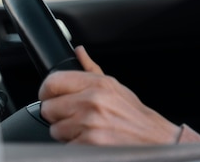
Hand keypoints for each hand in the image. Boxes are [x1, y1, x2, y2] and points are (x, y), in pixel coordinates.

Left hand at [38, 45, 180, 144]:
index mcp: (98, 84)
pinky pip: (66, 146)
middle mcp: (92, 101)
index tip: (50, 97)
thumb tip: (79, 52)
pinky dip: (75, 146)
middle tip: (76, 117)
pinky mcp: (88, 144)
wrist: (152, 138)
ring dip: (67, 133)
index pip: (53, 82)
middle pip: (49, 108)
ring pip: (55, 130)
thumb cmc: (133, 114)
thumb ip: (92, 69)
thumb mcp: (115, 86)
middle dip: (59, 115)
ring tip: (86, 130)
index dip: (47, 92)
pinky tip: (90, 141)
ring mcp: (89, 123)